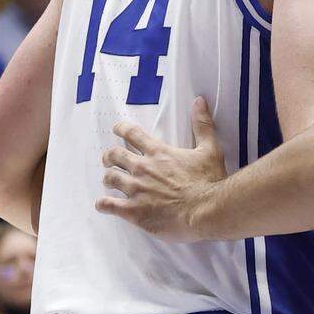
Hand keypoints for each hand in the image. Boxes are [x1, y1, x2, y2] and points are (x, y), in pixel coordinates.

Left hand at [95, 97, 226, 240]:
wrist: (205, 210)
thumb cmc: (208, 181)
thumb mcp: (209, 149)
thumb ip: (202, 125)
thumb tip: (199, 102)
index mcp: (159, 153)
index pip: (133, 134)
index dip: (121, 129)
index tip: (116, 129)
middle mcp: (143, 169)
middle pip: (115, 156)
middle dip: (109, 156)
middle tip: (109, 158)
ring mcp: (136, 190)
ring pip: (110, 179)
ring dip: (108, 178)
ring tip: (109, 180)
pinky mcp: (134, 211)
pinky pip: (109, 205)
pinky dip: (103, 204)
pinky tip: (104, 204)